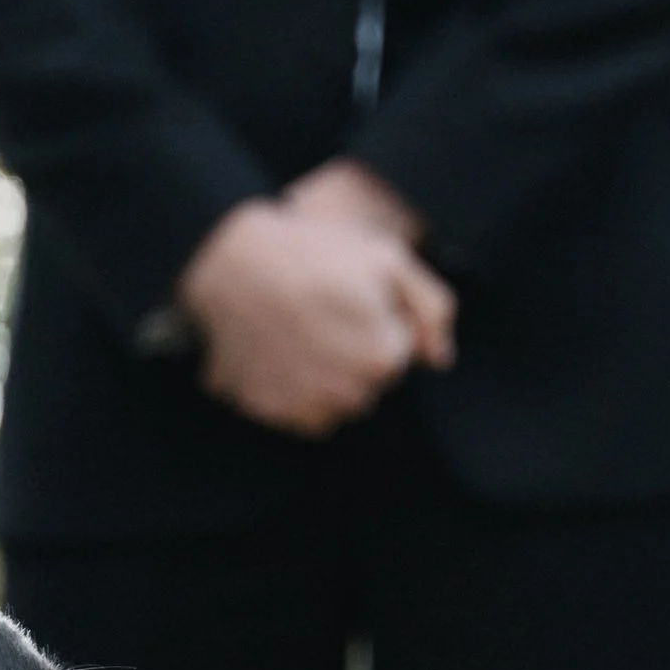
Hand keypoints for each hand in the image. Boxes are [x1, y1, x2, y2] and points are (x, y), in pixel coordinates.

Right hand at [178, 164, 453, 438]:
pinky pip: (303, 415)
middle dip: (357, 353)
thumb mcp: (388, 259)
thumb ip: (431, 308)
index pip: (399, 354)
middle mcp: (347, 395)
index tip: (353, 295)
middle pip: (370, 384)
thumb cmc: (313, 254)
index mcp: (382, 359)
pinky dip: (299, 391)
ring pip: (338, 404)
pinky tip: (285, 353)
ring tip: (304, 331)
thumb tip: (439, 359)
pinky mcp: (270, 413)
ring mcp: (306, 407)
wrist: (230, 263)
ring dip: (330, 377)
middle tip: (325, 311)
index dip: (381, 321)